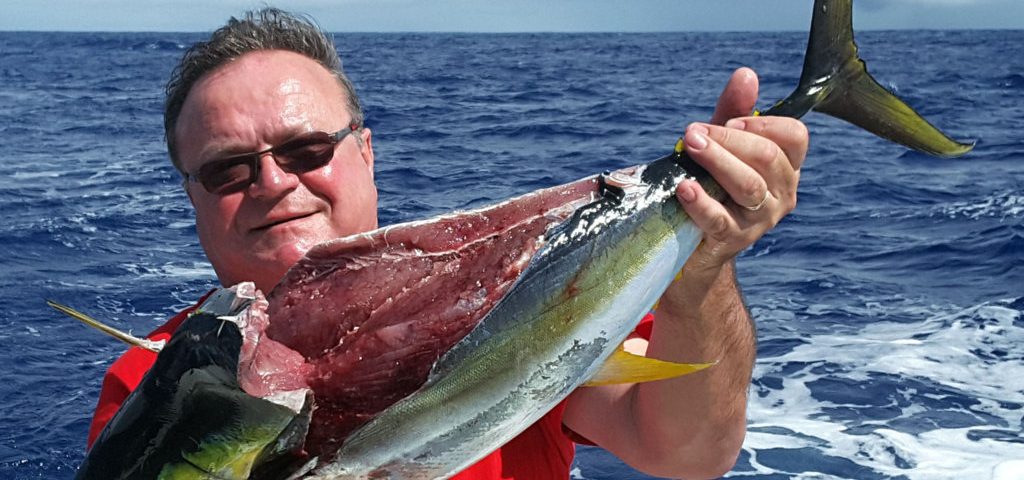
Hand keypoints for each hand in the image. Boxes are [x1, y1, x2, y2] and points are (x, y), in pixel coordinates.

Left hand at [675, 67, 807, 272]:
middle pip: (767, 158)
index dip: (764, 124)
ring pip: (749, 186)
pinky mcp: (733, 240)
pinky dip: (702, 202)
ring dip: (717, 162)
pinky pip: (721, 220)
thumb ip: (734, 111)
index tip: (731, 121)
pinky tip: (685, 188)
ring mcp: (760, 220)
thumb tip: (746, 74)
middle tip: (693, 132)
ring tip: (690, 147)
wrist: (695, 241)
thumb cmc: (712, 184)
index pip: (795, 137)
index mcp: (785, 166)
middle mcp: (781, 193)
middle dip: (729, 139)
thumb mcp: (723, 145)